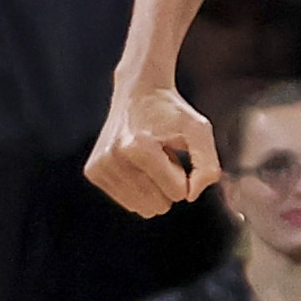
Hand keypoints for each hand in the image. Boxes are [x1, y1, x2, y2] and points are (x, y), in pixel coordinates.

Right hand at [85, 86, 221, 217]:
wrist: (138, 92)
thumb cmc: (172, 113)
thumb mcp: (200, 131)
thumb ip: (207, 166)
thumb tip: (189, 196)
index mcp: (139, 147)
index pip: (178, 193)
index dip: (183, 175)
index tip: (173, 152)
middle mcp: (114, 157)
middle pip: (158, 205)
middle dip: (167, 184)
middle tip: (161, 155)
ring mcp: (100, 166)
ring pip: (142, 208)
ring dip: (152, 186)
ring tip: (149, 159)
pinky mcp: (93, 171)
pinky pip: (127, 202)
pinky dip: (137, 186)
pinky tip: (135, 162)